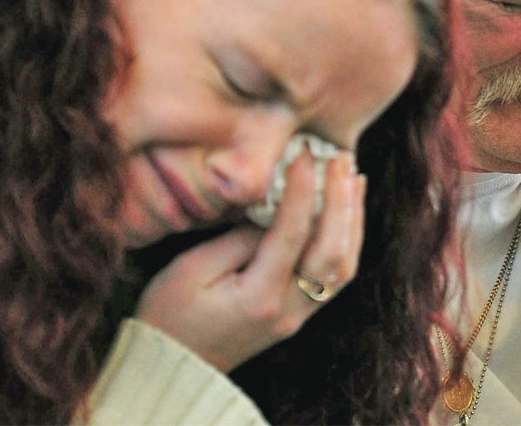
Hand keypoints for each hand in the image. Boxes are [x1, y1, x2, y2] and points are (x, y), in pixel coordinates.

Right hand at [132, 148, 365, 371]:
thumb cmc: (169, 314)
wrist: (173, 368)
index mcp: (258, 297)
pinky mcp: (298, 316)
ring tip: (352, 176)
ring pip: (344, 266)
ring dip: (352, 217)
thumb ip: (237, 238)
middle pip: (333, 251)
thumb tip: (274, 210)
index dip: (303, 188)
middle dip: (340, 199)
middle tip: (340, 158)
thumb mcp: (191, 268)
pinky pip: (335, 276)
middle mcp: (288, 310)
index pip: (293, 233)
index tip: (305, 153)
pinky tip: (344, 211)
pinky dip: (346, 239)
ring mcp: (298, 317)